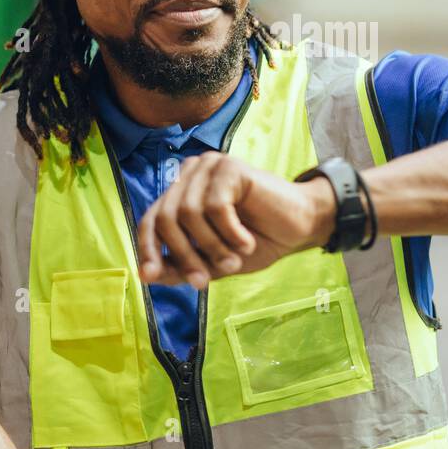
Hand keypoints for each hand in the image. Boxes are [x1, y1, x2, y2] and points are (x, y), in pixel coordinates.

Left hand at [137, 152, 336, 287]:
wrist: (300, 227)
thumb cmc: (256, 241)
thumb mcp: (212, 261)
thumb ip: (181, 265)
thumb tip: (147, 275)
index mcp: (181, 193)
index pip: (149, 220)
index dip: (148, 249)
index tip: (150, 277)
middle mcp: (191, 175)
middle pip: (165, 218)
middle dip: (183, 255)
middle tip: (204, 282)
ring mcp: (210, 166)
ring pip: (189, 213)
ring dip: (211, 246)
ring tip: (234, 261)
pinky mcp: (230, 167)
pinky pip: (216, 206)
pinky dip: (229, 232)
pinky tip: (246, 242)